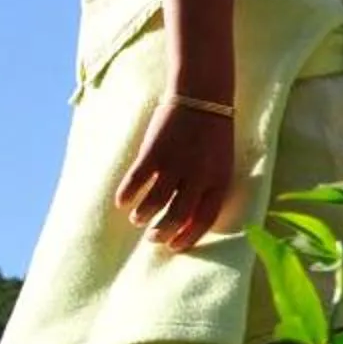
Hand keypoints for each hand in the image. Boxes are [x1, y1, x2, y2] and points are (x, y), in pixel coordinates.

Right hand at [114, 101, 238, 250]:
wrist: (203, 97)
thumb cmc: (213, 135)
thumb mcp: (221, 163)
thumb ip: (208, 188)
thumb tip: (189, 218)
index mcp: (220, 180)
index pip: (205, 219)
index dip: (189, 236)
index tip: (176, 246)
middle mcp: (198, 176)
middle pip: (179, 215)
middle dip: (163, 232)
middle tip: (153, 238)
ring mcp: (176, 164)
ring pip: (155, 202)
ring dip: (143, 215)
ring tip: (137, 219)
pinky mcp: (154, 152)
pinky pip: (136, 181)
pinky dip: (127, 195)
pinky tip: (121, 202)